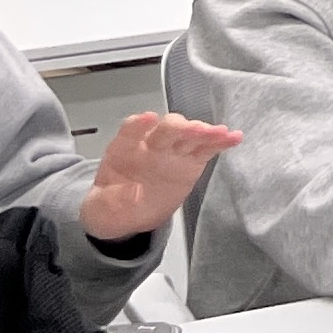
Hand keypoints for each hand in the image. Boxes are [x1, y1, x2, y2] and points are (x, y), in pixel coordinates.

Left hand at [77, 111, 242, 242]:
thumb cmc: (111, 204)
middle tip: (193, 130)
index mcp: (123, 149)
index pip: (131, 130)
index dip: (139, 124)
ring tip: (220, 133)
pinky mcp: (190, 161)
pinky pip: (206, 149)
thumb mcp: (99, 209)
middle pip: (165, 130)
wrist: (128, 213)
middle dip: (178, 128)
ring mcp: (172, 151)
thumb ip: (107, 202)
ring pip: (189, 136)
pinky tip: (233, 138)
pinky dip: (219, 143)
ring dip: (204, 132)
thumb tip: (127, 194)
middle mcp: (150, 144)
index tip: (148, 119)